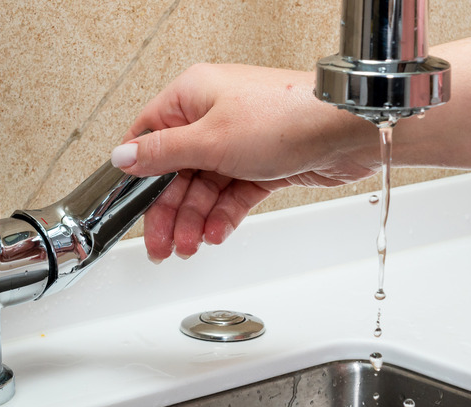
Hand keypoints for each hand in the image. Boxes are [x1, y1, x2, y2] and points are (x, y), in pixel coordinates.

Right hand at [112, 64, 377, 261]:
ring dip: (194, 220)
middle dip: (168, 211)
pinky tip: (215, 234)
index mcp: (193, 96)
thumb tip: (122, 157)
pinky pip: (232, 194)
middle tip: (159, 245)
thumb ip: (162, 153)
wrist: (347, 131)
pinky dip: (222, 216)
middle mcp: (214, 116)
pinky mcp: (263, 164)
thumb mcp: (209, 139)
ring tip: (189, 247)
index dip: (139, 173)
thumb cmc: (285, 117)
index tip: (130, 204)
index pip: (151, 136)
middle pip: (177, 170)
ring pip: (205, 188)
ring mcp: (239, 141)